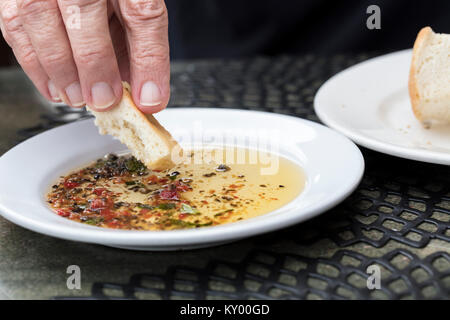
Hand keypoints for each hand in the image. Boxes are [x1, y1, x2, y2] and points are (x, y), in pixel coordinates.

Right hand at [0, 0, 169, 112]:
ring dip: (59, 68)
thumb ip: (142, 45)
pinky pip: (14, 24)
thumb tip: (145, 92)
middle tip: (104, 100)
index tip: (149, 98)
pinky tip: (53, 88)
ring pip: (39, 14)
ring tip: (77, 98)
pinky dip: (33, 62)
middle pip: (83, 8)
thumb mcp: (135, 12)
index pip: (141, 12)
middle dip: (94, 63)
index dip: (147, 60)